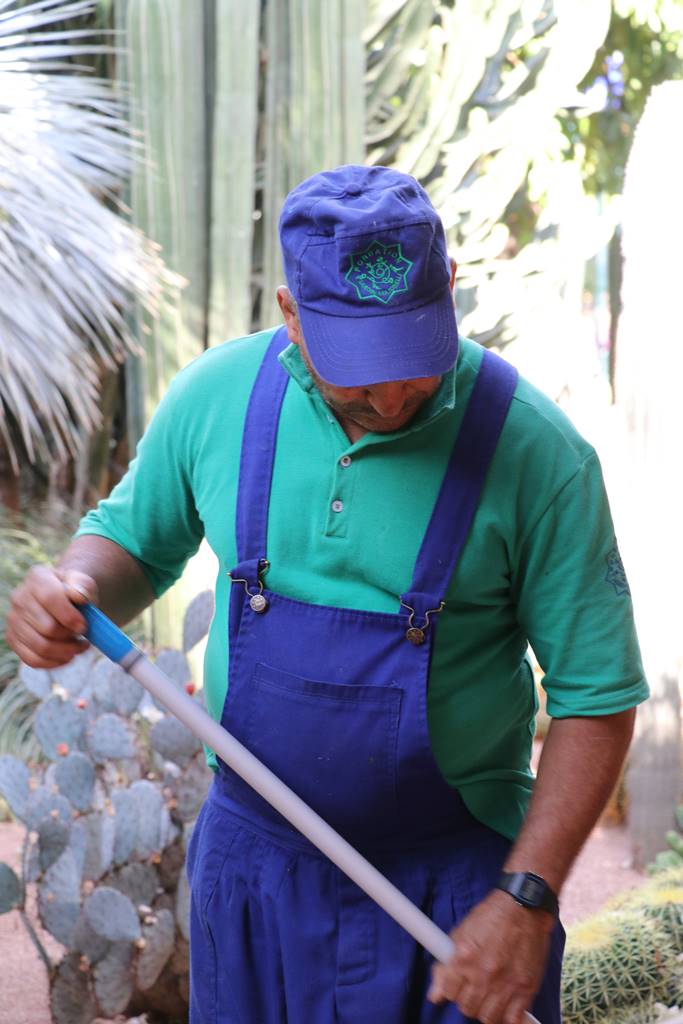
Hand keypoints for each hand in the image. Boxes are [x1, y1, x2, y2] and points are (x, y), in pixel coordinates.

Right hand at [6, 565, 97, 668]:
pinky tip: (68, 656)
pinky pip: (33, 660)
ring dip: (66, 652)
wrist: (64, 600)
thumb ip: (83, 586)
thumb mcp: (84, 584)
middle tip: (84, 635)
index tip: (84, 626)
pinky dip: (54, 662)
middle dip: (70, 636)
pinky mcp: (13, 639)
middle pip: (47, 627)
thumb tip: (78, 597)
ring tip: (80, 646)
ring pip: (41, 647)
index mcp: (37, 578)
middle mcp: (20, 597)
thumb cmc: (75, 592)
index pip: (50, 598)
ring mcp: (13, 620)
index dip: (69, 616)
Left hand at [428, 889, 553, 1023]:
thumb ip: (445, 965)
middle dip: (468, 1000)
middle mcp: (483, 974)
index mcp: (464, 957)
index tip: (458, 985)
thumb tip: (434, 995)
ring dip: (486, 1009)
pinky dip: (508, 1016)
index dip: (452, 990)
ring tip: (490, 996)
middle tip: (475, 988)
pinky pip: (513, 1019)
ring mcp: (506, 983)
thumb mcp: (461, 933)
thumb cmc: (492, 916)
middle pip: (467, 1008)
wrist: (524, 908)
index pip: (448, 993)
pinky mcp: (526, 988)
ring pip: (488, 1017)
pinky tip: (506, 1004)